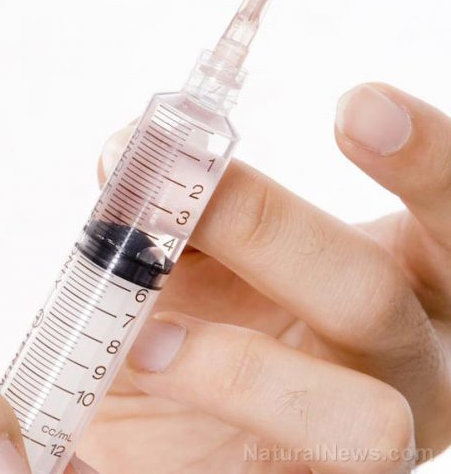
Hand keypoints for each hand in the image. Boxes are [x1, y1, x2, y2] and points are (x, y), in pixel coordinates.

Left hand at [79, 83, 450, 472]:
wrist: (182, 423)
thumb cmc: (211, 321)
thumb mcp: (204, 255)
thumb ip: (179, 209)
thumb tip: (129, 153)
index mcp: (413, 281)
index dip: (425, 162)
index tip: (356, 103)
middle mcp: (417, 363)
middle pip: (374, 297)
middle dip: (262, 233)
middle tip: (171, 197)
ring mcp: (374, 444)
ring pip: (361, 423)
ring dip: (231, 370)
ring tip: (141, 343)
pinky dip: (180, 431)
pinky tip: (122, 400)